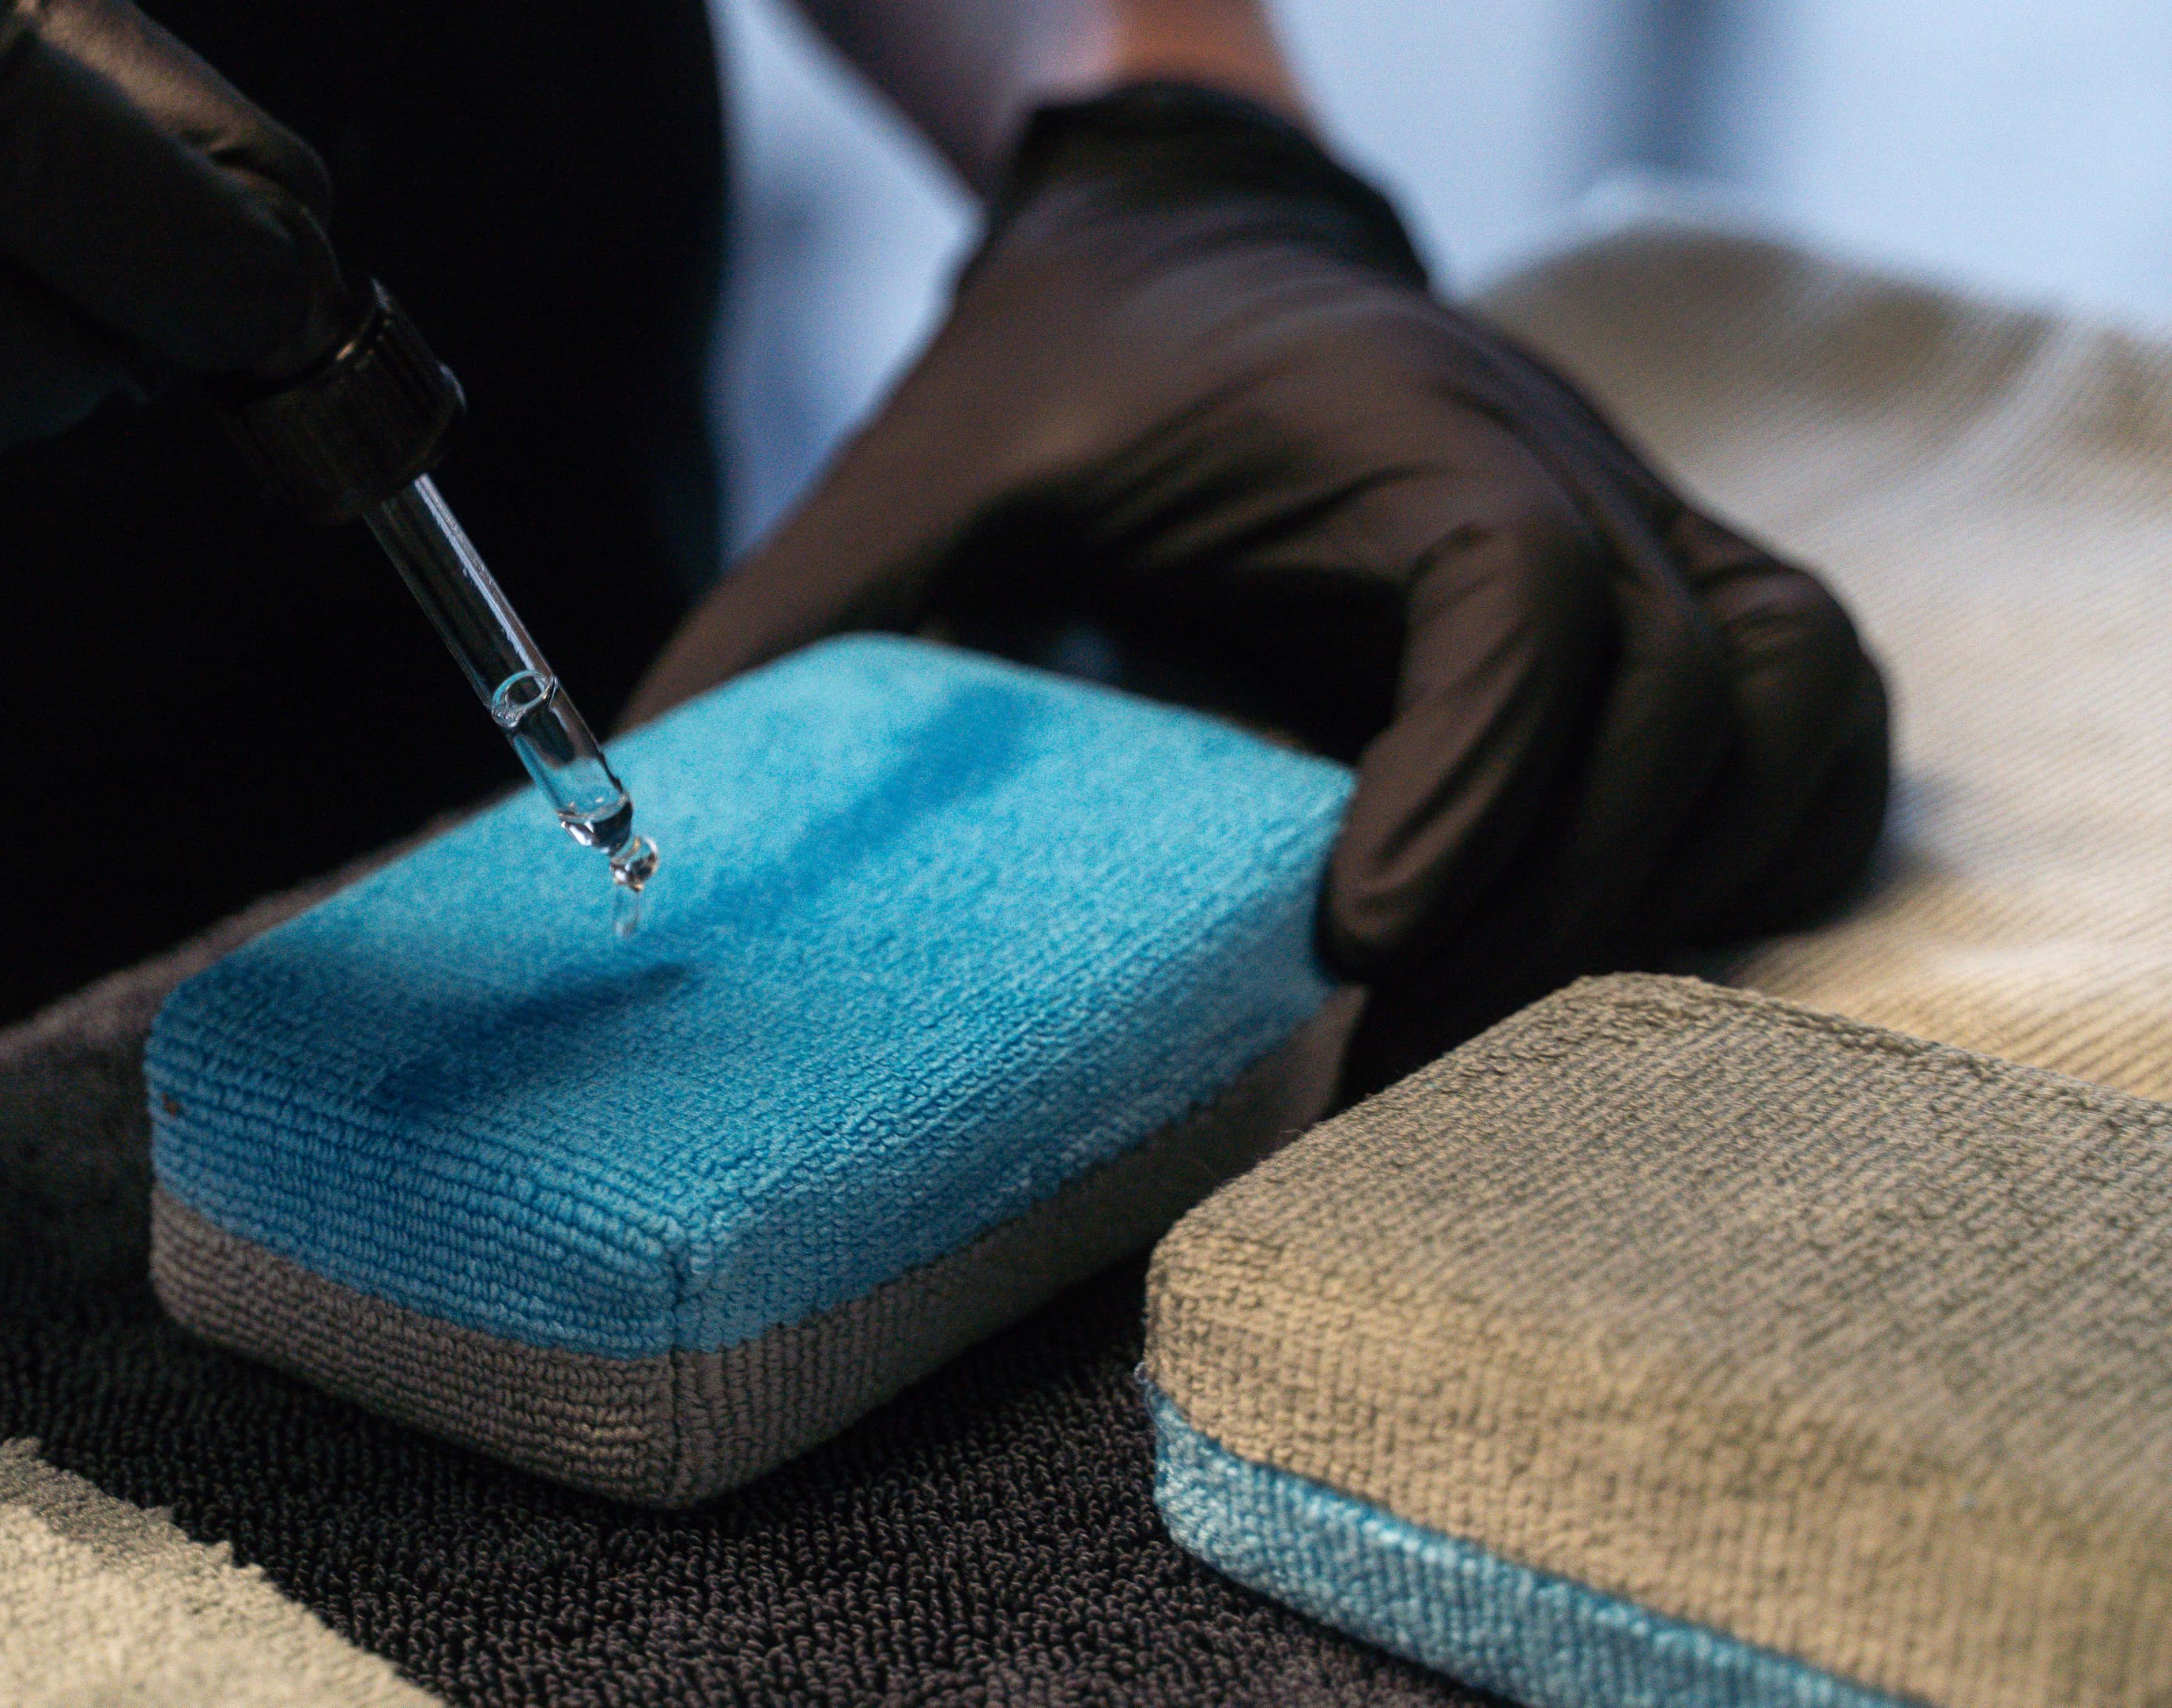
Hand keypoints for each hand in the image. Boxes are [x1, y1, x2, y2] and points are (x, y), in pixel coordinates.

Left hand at [625, 85, 1889, 1087]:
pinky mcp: (1678, 584)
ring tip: (1485, 1037)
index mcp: (1384, 427)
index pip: (1526, 587)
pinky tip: (1610, 954)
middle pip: (1687, 693)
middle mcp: (1553, 461)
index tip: (1352, 941)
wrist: (1190, 253)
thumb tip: (621, 828)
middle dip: (1555, 910)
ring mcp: (1646, 519)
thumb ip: (784, 645)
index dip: (1477, 772)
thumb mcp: (903, 491)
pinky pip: (1817, 729)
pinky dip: (1754, 855)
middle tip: (1386, 1070)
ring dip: (1667, 899)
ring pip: (1789, 717)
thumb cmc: (1054, 382)